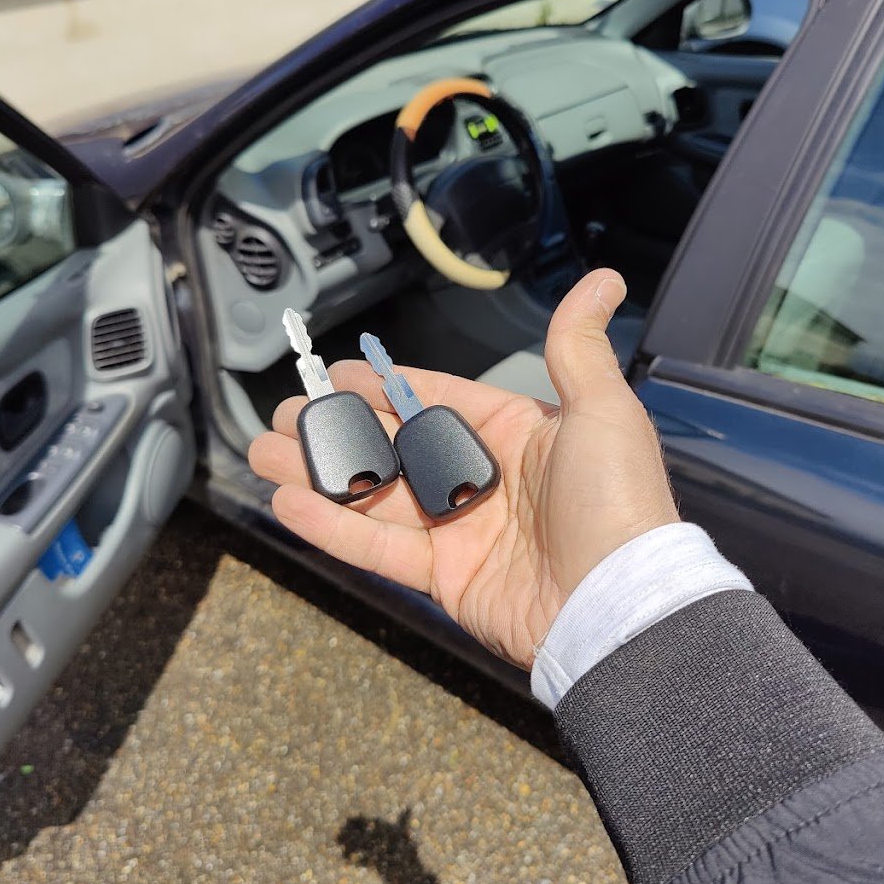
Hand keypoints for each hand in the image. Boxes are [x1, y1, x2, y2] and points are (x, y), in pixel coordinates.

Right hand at [249, 269, 677, 670]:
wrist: (621, 605)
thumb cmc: (618, 503)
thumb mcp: (603, 410)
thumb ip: (577, 346)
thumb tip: (602, 278)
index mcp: (515, 433)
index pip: (434, 399)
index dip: (382, 386)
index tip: (335, 373)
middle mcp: (482, 479)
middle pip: (392, 446)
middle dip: (334, 430)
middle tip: (283, 415)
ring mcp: (460, 531)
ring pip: (374, 496)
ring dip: (317, 474)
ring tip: (263, 453)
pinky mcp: (446, 579)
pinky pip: (378, 548)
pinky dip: (332, 527)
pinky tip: (289, 502)